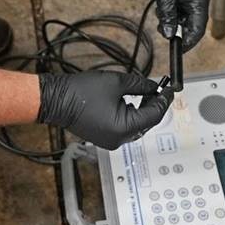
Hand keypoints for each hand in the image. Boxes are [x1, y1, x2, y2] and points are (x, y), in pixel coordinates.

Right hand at [37, 71, 172, 149]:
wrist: (56, 100)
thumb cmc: (80, 92)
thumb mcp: (116, 83)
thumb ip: (140, 85)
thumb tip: (153, 87)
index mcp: (124, 128)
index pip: (154, 116)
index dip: (163, 100)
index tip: (169, 89)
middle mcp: (119, 139)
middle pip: (146, 123)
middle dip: (152, 105)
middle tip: (157, 89)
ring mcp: (110, 141)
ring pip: (135, 126)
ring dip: (140, 110)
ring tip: (142, 93)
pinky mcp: (103, 138)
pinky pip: (124, 128)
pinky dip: (129, 115)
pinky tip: (128, 102)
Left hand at [143, 0, 209, 48]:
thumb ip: (168, 18)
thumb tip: (169, 34)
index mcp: (200, 0)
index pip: (198, 29)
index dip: (187, 41)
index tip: (177, 48)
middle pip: (192, 24)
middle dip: (177, 28)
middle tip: (162, 28)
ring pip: (184, 16)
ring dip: (172, 18)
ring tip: (160, 11)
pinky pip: (180, 7)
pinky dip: (170, 10)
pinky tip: (161, 5)